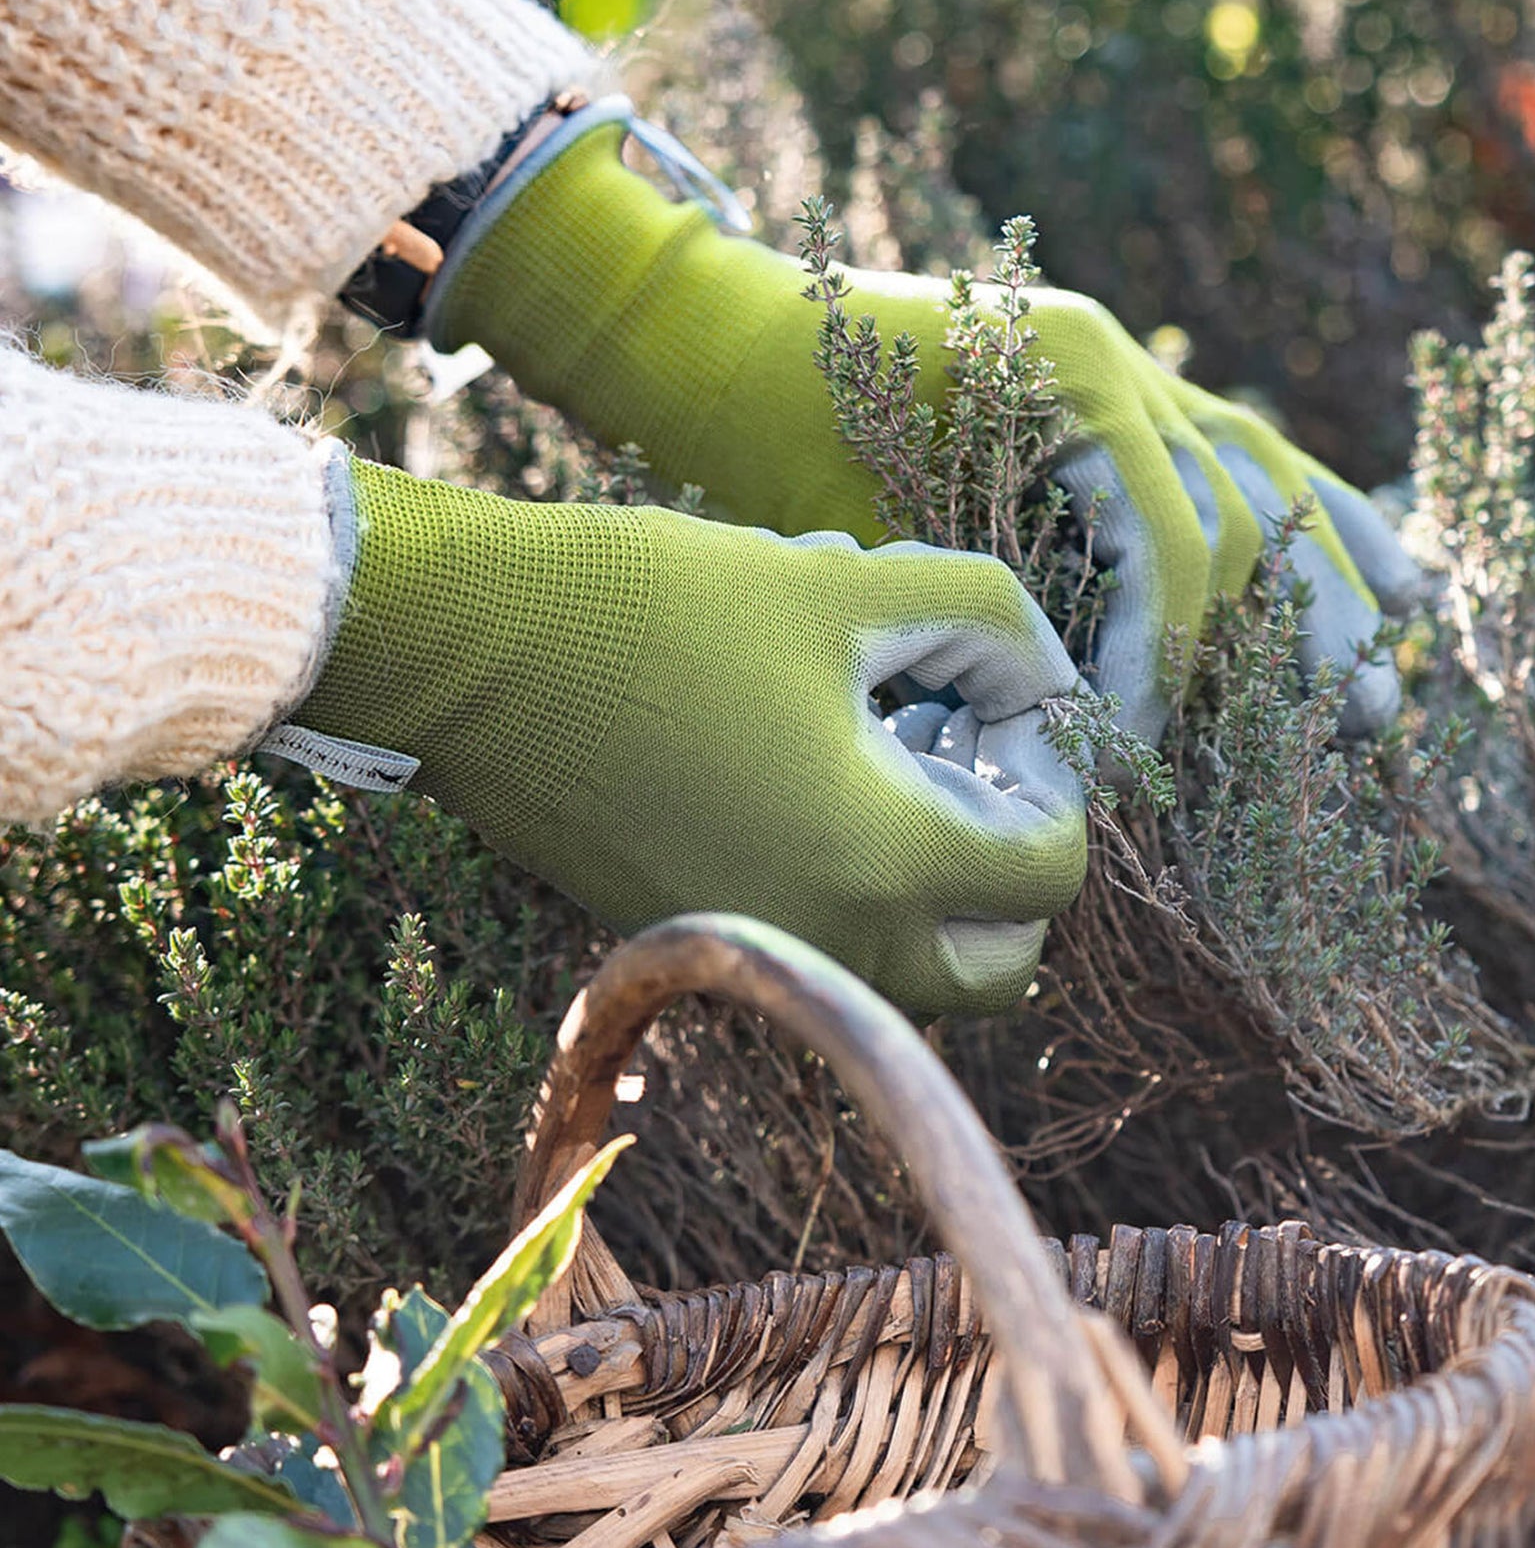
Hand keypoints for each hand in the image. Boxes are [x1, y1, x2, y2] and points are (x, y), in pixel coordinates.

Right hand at [290, 458, 1086, 1012]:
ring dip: (937, 875)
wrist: (468, 652)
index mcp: (877, 860)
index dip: (1054, 774)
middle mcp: (825, 940)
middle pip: (997, 960)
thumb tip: (1040, 678)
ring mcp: (754, 947)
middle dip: (1009, 858)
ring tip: (896, 746)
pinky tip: (815, 758)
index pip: (1049, 869)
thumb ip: (988, 619)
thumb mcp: (850, 582)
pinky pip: (826, 944)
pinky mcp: (697, 933)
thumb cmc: (655, 606)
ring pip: (913, 965)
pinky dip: (858, 883)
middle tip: (965, 752)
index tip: (997, 703)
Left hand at [427, 101, 1420, 741]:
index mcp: (1070, 378)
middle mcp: (1118, 359)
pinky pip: (1222, 445)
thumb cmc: (763, 433)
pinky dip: (1294, 506)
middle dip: (1286, 632)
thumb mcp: (865, 537)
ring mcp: (1119, 360)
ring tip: (1395, 658)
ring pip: (1260, 469)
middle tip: (1349, 730)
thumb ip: (984, 613)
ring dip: (1329, 570)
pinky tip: (1368, 556)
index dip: (1170, 669)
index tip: (1136, 761)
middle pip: (1240, 510)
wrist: (705, 331)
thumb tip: (1074, 725)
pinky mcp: (1104, 380)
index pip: (1173, 550)